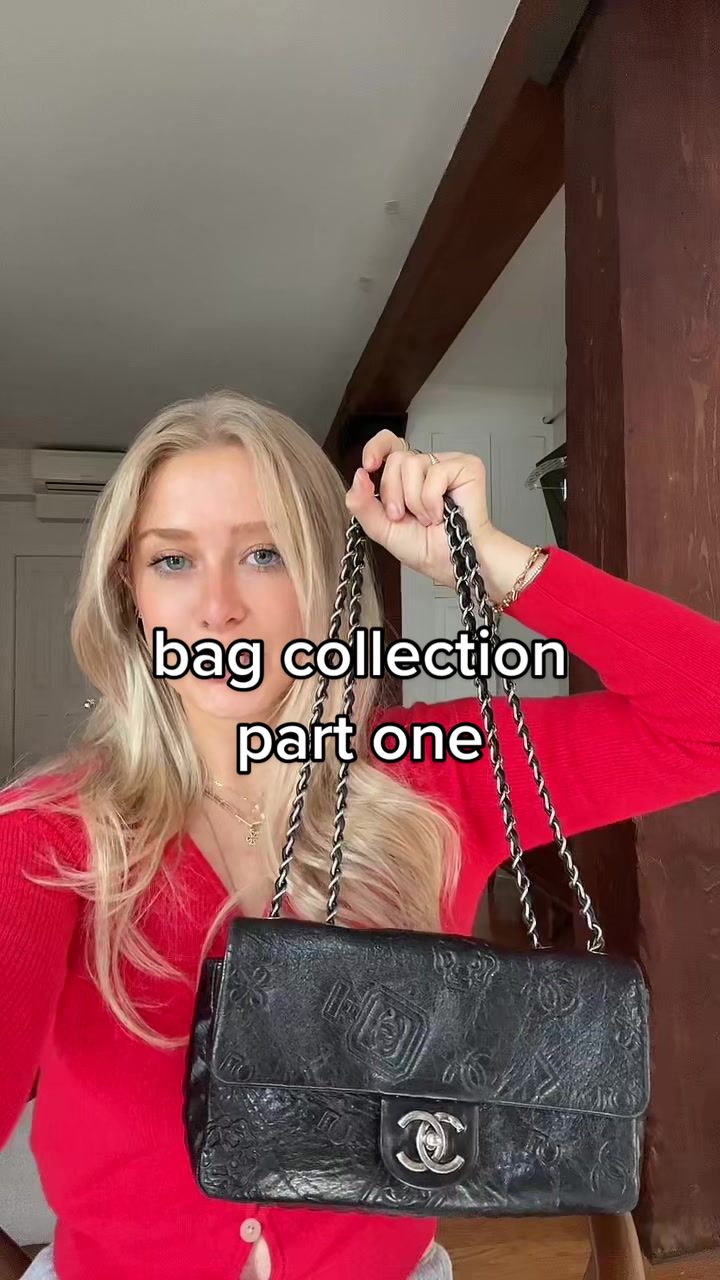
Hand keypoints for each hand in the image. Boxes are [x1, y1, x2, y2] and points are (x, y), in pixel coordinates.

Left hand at [344, 430, 492, 587]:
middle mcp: (427, 466)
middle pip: (396, 458)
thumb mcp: (381, 528)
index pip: (389, 444)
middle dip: (393, 493)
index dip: (376, 448)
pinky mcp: (466, 466)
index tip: (369, 466)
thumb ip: (362, 503)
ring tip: (428, 518)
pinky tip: (441, 513)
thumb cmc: (426, 549)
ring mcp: (447, 464)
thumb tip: (358, 475)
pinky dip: (431, 501)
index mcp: (407, 476)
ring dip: (414, 501)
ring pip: (412, 464)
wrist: (450, 564)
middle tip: (405, 516)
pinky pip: (435, 473)